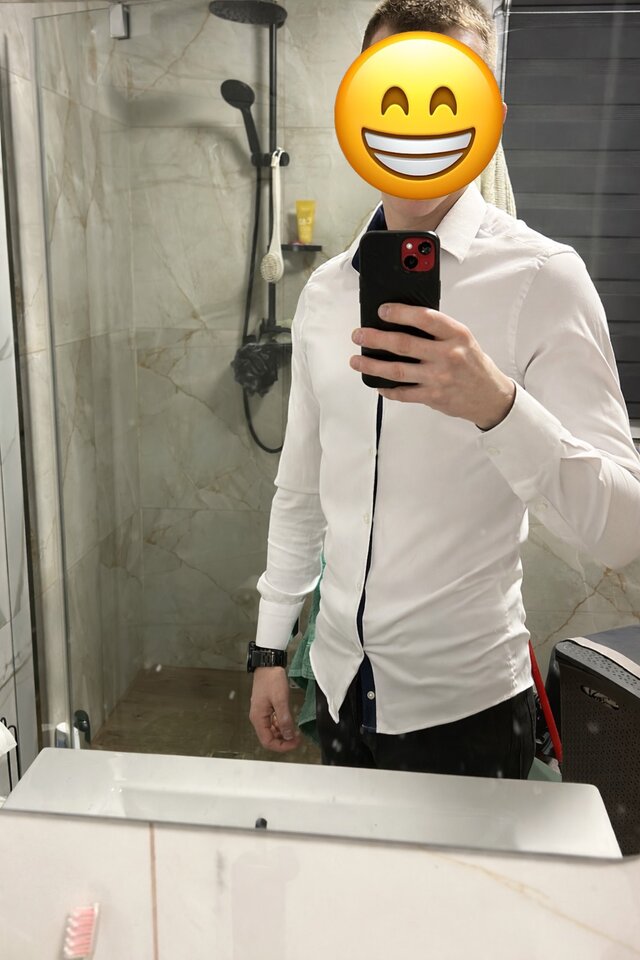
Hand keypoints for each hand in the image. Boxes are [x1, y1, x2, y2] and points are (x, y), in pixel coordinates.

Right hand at [249, 667, 301, 752]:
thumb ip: (285, 719)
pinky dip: (281, 726)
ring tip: (295, 732)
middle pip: (269, 738)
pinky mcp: (266, 708)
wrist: (268, 665)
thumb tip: (289, 736)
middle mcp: (258, 718)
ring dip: (283, 734)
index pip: (267, 741)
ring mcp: (261, 713)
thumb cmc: (271, 679)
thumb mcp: (280, 700)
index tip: (294, 743)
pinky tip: (289, 724)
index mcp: (258, 718)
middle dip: (283, 741)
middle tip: (297, 739)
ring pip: (271, 731)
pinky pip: (272, 723)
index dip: (282, 746)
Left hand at [350, 303, 515, 429]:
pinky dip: (387, 389)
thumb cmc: (472, 364)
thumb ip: (438, 331)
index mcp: (456, 334)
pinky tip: (377, 384)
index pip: (424, 318)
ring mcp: (439, 378)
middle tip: (359, 335)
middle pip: (403, 344)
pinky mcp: (433, 397)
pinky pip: (403, 393)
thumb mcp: (462, 339)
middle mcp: (447, 355)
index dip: (400, 313)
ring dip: (372, 365)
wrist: (489, 396)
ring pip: (396, 371)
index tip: (382, 310)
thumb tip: (402, 321)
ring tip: (356, 360)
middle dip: (375, 338)